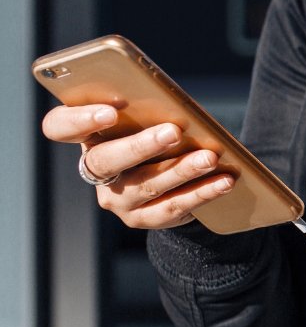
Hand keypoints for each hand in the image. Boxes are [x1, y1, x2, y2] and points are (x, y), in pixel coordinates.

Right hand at [41, 104, 234, 228]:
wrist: (167, 184)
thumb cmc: (155, 137)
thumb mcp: (146, 120)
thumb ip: (149, 111)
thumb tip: (179, 107)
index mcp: (87, 135)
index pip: (59, 126)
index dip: (80, 119)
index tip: (110, 111)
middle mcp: (95, 170)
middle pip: (107, 159)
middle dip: (142, 145)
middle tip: (174, 131)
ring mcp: (116, 199)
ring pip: (146, 185)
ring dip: (182, 170)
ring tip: (211, 158)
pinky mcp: (141, 219)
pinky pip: (172, 208)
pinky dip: (202, 193)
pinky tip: (224, 182)